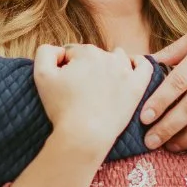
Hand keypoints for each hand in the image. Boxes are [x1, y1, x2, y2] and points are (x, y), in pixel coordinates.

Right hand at [34, 44, 153, 159]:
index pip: (72, 53)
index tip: (64, 85)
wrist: (84, 135)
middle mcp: (107, 57)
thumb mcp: (41, 75)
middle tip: (79, 91)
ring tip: (100, 84)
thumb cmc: (61, 108)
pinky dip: (139, 64)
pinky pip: (145, 66)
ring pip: (117, 57)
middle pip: (93, 56)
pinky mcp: (137, 87)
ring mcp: (125, 72)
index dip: (65, 68)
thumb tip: (60, 51)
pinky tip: (131, 71)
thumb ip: (46, 52)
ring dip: (109, 65)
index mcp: (85, 53)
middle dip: (85, 68)